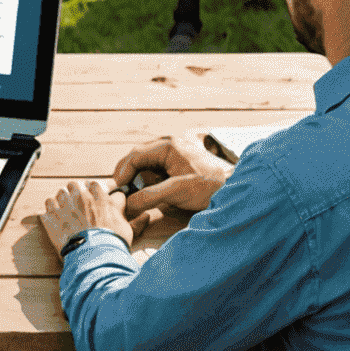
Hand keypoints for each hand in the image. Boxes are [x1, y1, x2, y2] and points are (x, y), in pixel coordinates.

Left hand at [41, 179, 152, 254]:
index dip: (93, 192)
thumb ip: (135, 219)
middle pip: (74, 185)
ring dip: (62, 202)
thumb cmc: (112, 244)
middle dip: (75, 194)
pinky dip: (49, 213)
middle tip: (78, 206)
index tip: (93, 198)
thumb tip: (147, 214)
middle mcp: (80, 196)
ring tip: (66, 214)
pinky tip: (55, 221)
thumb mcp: (127, 230)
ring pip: (59, 194)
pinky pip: (46, 207)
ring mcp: (63, 205)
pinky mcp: (51, 217)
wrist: (93, 259)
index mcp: (98, 195)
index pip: (93, 184)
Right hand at [113, 135, 231, 219]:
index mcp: (167, 145)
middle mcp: (167, 145)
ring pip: (145, 164)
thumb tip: (127, 205)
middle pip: (137, 157)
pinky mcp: (176, 164)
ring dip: (136, 179)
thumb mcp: (178, 192)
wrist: (233, 188)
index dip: (122, 173)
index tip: (116, 191)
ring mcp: (171, 153)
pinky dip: (147, 181)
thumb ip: (151, 196)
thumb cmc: (208, 187)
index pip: (135, 155)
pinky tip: (145, 194)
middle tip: (119, 193)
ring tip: (130, 196)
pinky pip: (154, 169)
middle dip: (126, 175)